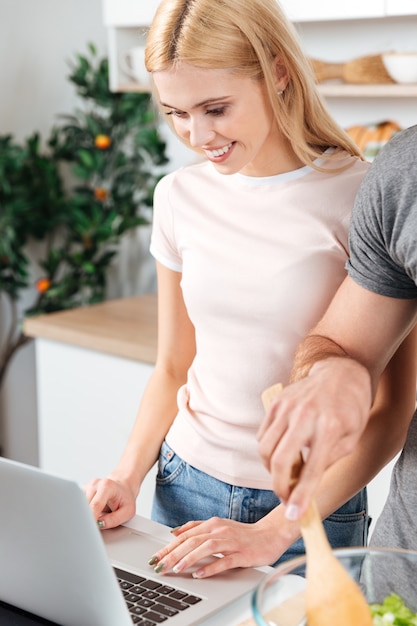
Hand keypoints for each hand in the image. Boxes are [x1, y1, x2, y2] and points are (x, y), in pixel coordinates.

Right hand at [84, 476, 136, 528]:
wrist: (123, 487)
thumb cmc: (125, 499)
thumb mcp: (128, 511)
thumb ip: (114, 519)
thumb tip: (100, 524)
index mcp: (107, 486)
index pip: (95, 505)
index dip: (92, 519)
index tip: (91, 529)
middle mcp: (95, 484)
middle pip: (85, 506)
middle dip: (87, 519)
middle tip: (93, 528)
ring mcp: (88, 486)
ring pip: (80, 507)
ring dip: (86, 516)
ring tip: (97, 517)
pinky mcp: (82, 491)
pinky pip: (79, 505)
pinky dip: (83, 512)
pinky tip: (92, 513)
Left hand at [147, 516, 284, 577]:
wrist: (271, 534)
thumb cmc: (243, 534)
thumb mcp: (218, 526)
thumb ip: (197, 528)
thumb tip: (174, 532)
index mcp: (213, 524)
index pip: (185, 535)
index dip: (168, 546)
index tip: (155, 557)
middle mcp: (220, 530)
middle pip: (192, 541)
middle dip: (173, 553)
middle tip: (159, 565)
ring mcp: (231, 542)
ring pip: (206, 548)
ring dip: (189, 558)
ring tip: (176, 568)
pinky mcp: (242, 554)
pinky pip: (224, 560)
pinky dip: (210, 567)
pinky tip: (199, 574)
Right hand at [257, 357, 371, 519]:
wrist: (339, 373)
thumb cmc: (349, 407)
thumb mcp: (352, 438)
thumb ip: (329, 460)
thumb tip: (306, 483)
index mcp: (329, 428)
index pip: (311, 470)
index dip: (301, 497)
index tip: (293, 515)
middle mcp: (305, 416)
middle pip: (278, 460)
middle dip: (278, 486)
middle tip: (284, 498)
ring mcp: (287, 407)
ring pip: (264, 448)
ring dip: (270, 469)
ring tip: (284, 474)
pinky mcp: (276, 403)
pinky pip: (262, 434)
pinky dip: (267, 450)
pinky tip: (280, 453)